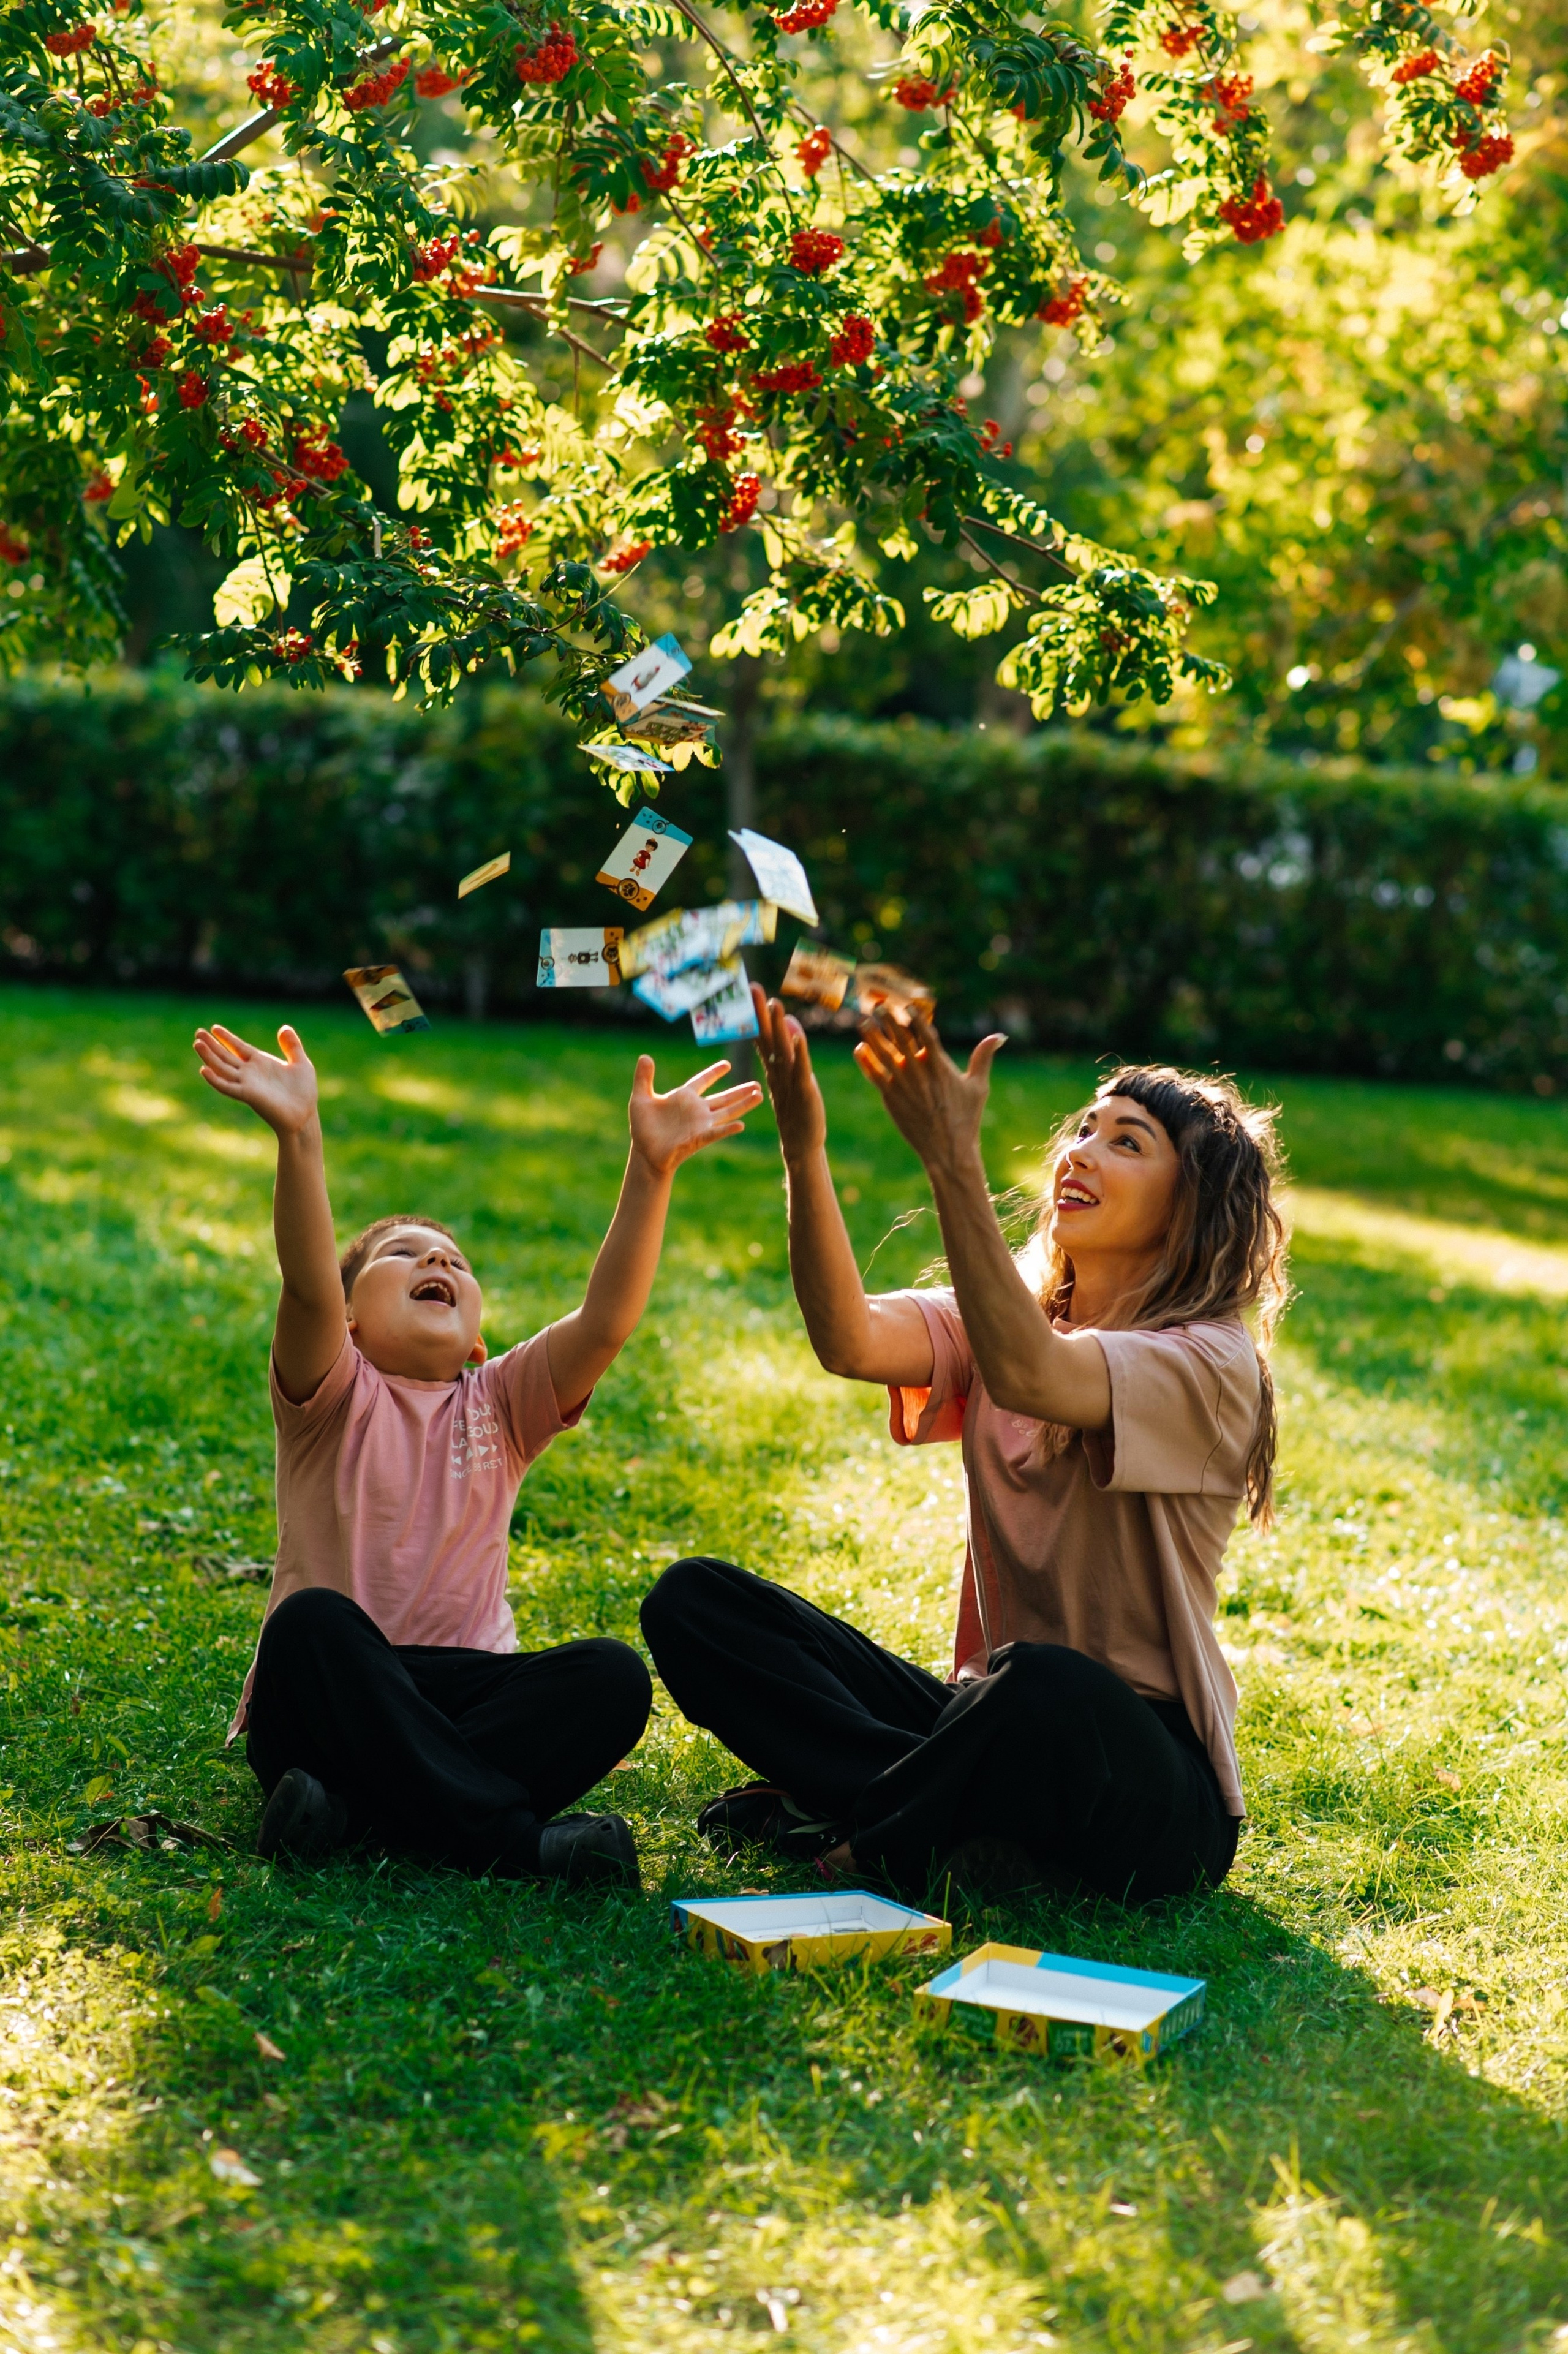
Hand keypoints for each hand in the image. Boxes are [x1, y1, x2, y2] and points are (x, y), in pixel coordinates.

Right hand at [193, 1022, 319, 1136]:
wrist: (304, 1115)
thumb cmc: (304, 1092)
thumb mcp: (301, 1064)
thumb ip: (292, 1047)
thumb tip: (284, 1028)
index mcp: (261, 1063)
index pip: (239, 1047)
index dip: (227, 1038)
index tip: (214, 1028)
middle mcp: (250, 1072)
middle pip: (226, 1056)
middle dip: (212, 1045)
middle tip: (198, 1032)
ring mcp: (247, 1084)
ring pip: (222, 1068)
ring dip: (209, 1057)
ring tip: (197, 1044)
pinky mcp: (248, 1095)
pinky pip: (228, 1086)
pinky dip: (215, 1079)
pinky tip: (204, 1070)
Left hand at [628, 1054, 762, 1176]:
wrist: (645, 1153)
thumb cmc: (643, 1128)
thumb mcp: (640, 1099)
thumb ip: (643, 1078)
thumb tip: (644, 1056)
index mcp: (684, 1097)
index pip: (702, 1081)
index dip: (714, 1073)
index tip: (727, 1064)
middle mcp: (697, 1110)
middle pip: (723, 1098)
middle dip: (740, 1091)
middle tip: (757, 1084)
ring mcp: (700, 1124)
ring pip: (727, 1112)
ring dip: (742, 1104)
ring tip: (759, 1096)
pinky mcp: (698, 1138)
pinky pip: (716, 1132)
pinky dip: (727, 1129)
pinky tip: (740, 1125)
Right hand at [753, 985, 827, 1162]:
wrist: (801, 1144)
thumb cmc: (797, 1110)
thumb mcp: (793, 1077)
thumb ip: (791, 1052)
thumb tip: (791, 1024)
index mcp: (774, 1067)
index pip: (762, 1035)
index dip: (756, 1013)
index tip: (749, 989)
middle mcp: (778, 1071)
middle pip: (767, 1037)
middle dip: (760, 1013)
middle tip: (752, 987)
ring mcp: (790, 1081)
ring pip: (783, 1050)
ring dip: (779, 1028)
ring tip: (775, 1004)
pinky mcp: (805, 1091)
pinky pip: (802, 1070)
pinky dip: (800, 1054)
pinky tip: (799, 1038)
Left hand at [854, 1007, 1005, 1176]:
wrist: (948, 1149)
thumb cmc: (966, 1118)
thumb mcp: (978, 1086)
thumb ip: (983, 1057)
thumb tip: (999, 1036)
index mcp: (940, 1066)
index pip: (925, 1035)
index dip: (915, 1018)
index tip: (907, 1004)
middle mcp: (919, 1073)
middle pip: (901, 1040)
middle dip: (889, 1021)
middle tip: (879, 1005)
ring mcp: (902, 1085)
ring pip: (883, 1055)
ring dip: (872, 1036)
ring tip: (863, 1021)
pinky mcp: (890, 1099)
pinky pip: (874, 1075)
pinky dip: (866, 1061)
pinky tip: (859, 1048)